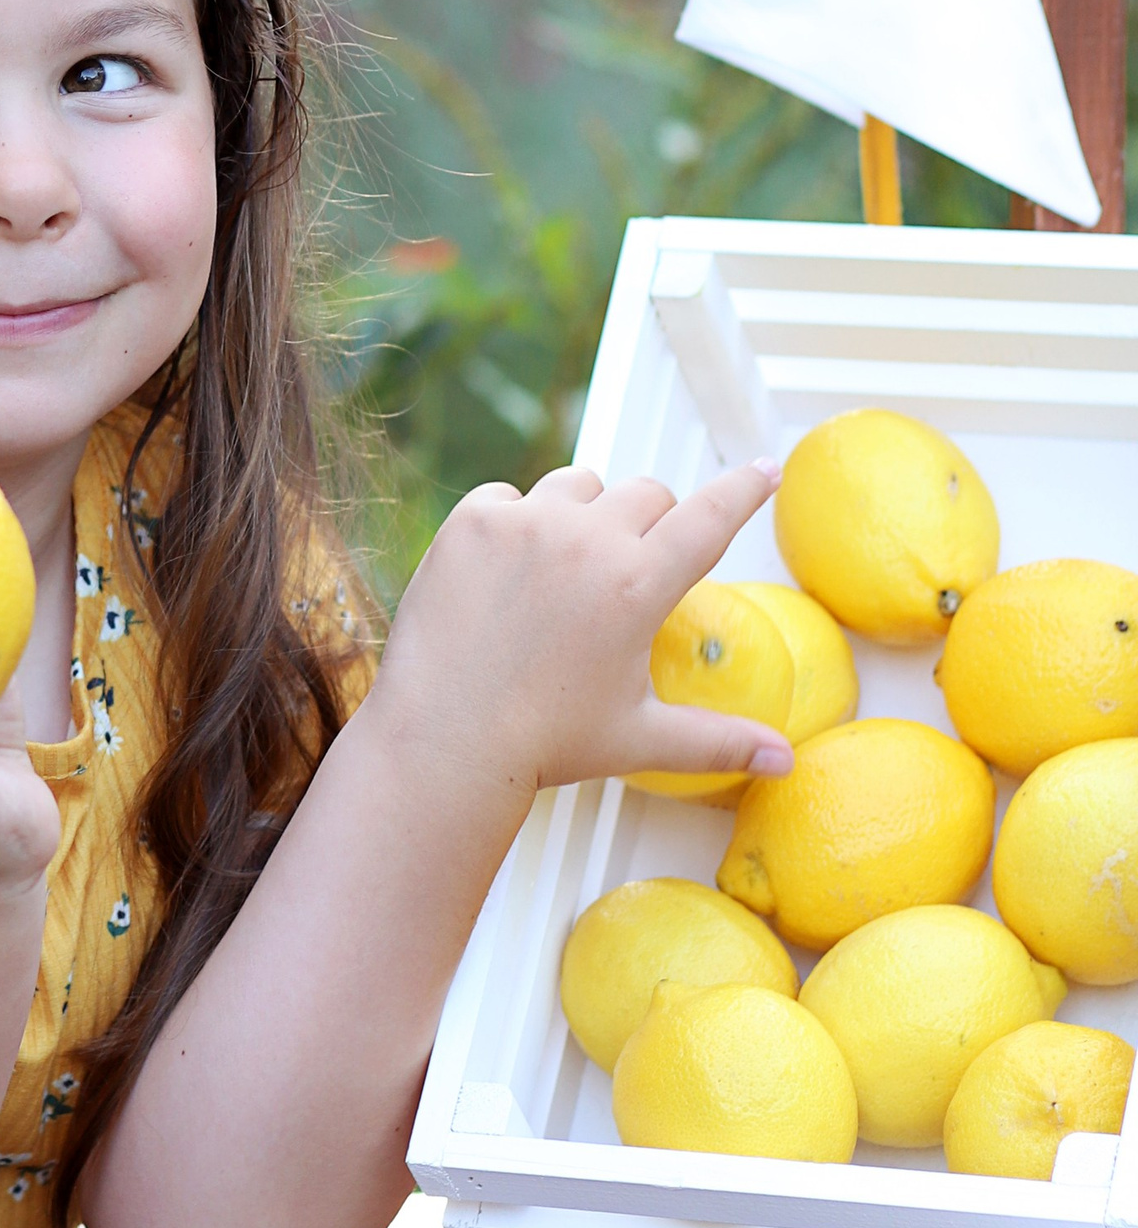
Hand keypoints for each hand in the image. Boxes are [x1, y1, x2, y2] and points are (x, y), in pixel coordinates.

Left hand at [378, 458, 789, 794]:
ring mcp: (524, 523)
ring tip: (567, 570)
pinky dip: (517, 519)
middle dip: (652, 524)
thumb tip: (785, 759)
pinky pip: (509, 493)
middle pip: (647, 494)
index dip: (743, 491)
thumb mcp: (640, 740)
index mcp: (637, 586)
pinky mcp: (471, 521)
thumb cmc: (540, 742)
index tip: (764, 468)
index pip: (709, 518)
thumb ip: (720, 741)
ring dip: (586, 513)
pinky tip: (508, 570)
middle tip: (628, 572)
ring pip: (580, 484)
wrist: (442, 738)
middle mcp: (585, 541)